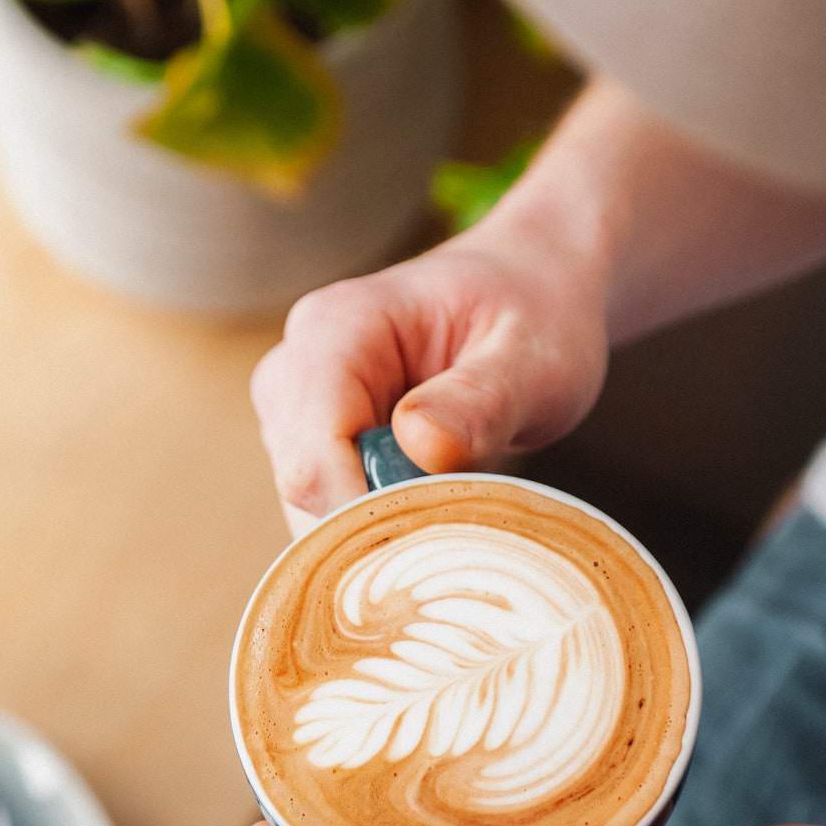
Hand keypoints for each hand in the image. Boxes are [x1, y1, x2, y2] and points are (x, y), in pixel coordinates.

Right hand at [251, 213, 608, 536]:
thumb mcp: (532, 355)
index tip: (447, 533)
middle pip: (305, 490)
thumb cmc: (532, 314)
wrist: (529, 291)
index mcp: (335, 328)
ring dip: (384, 532)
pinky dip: (382, 530)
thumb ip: (481, 400)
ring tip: (461, 502)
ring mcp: (295, 413)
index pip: (314, 455)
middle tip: (468, 520)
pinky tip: (438, 507)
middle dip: (380, 527)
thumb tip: (422, 448)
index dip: (370, 513)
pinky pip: (329, 516)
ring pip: (312, 512)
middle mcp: (294, 370)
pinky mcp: (313, 449)